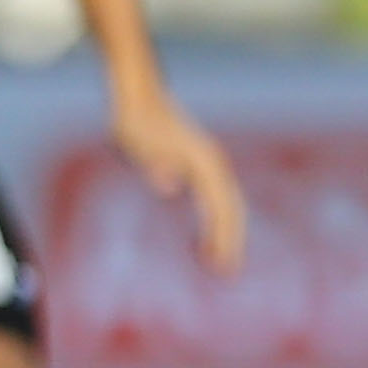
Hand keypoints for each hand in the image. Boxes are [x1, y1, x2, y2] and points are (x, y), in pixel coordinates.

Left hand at [112, 86, 246, 275]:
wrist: (138, 95)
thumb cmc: (136, 120)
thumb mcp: (137, 144)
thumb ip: (154, 164)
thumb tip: (169, 186)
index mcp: (203, 162)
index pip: (221, 206)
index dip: (222, 236)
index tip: (218, 261)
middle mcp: (213, 163)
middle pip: (232, 208)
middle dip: (230, 241)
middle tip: (224, 272)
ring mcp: (209, 162)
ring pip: (227, 205)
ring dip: (225, 234)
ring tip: (216, 263)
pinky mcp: (199, 164)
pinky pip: (215, 198)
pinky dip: (216, 221)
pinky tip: (204, 240)